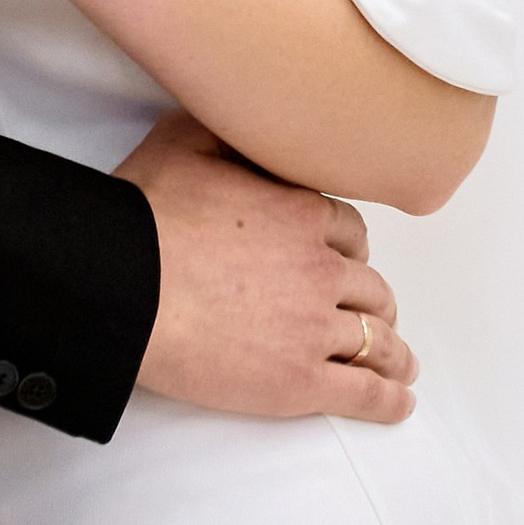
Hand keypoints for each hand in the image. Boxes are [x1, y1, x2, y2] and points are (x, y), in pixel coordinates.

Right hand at [116, 117, 416, 425]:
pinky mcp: (301, 381)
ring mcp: (315, 328)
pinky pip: (364, 393)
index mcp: (300, 213)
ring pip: (376, 340)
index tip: (347, 263)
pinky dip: (388, 400)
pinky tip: (399, 404)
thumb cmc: (144, 214)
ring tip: (400, 365)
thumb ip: (225, 133)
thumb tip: (240, 120)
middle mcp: (320, 268)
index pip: (350, 234)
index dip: (350, 250)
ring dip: (393, 352)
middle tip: (372, 314)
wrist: (124, 284)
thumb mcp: (182, 141)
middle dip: (375, 301)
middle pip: (370, 287)